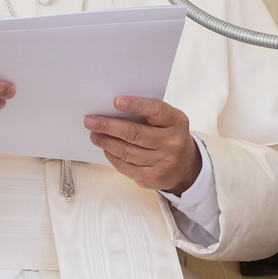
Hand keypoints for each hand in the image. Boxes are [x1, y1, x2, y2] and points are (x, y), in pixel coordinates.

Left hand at [84, 96, 200, 195]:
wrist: (186, 166)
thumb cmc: (170, 135)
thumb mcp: (168, 120)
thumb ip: (148, 113)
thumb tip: (114, 109)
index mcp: (176, 122)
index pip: (155, 110)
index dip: (135, 105)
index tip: (116, 101)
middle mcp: (172, 143)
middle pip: (135, 133)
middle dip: (109, 126)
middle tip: (91, 121)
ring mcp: (163, 162)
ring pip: (127, 151)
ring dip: (106, 142)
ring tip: (94, 134)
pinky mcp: (152, 178)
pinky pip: (126, 167)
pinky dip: (112, 156)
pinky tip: (106, 148)